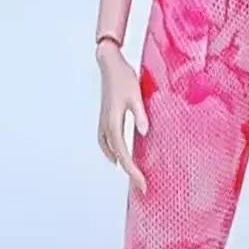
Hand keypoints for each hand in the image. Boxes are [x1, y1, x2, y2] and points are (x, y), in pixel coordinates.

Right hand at [96, 42, 148, 194]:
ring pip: (109, 150)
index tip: (142, 183)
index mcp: (113, 122)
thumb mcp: (136, 96)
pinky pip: (106, 141)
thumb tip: (144, 132)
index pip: (124, 154)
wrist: (109, 63)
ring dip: (120, 162)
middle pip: (117, 156)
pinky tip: (116, 154)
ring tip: (130, 174)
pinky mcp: (105, 117)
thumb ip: (140, 115)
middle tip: (141, 185)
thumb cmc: (124, 77)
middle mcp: (106, 126)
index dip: (133, 170)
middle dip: (129, 171)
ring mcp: (103, 122)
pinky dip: (111, 151)